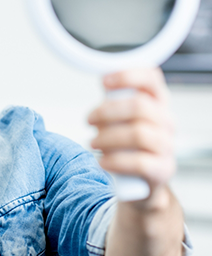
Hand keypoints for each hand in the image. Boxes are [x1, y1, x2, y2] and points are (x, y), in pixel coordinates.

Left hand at [87, 68, 175, 194]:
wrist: (140, 180)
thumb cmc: (127, 142)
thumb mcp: (121, 117)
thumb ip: (114, 99)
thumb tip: (102, 81)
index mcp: (157, 102)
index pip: (152, 78)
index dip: (128, 75)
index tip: (104, 81)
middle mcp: (166, 121)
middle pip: (140, 106)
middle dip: (107, 112)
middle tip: (89, 120)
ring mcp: (167, 145)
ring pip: (138, 134)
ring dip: (108, 137)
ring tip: (93, 142)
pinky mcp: (163, 169)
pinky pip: (139, 162)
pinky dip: (115, 161)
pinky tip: (102, 161)